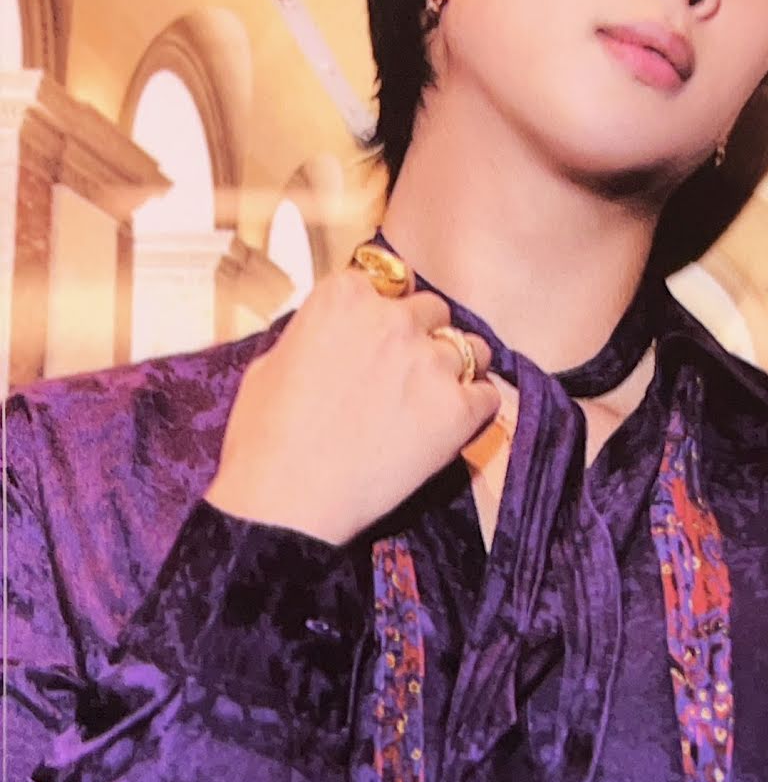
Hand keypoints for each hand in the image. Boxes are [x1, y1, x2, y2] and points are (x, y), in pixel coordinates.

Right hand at [205, 269, 498, 543]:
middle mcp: (394, 318)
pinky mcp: (457, 409)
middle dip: (422, 334)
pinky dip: (475, 407)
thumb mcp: (272, 362)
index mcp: (343, 296)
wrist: (285, 500)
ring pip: (471, 347)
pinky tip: (454, 424)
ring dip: (457, 366)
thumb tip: (328, 338)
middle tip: (406, 370)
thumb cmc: (264, 436)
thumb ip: (314, 334)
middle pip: (433, 309)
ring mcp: (430, 362)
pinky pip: (488, 395)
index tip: (378, 334)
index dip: (384, 310)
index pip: (387, 281)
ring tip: (437, 395)